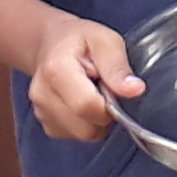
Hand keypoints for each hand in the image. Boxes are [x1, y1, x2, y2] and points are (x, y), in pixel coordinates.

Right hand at [20, 13, 144, 139]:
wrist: (52, 44)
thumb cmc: (80, 39)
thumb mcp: (105, 41)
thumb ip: (118, 66)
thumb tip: (135, 90)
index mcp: (56, 69)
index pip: (86, 105)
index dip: (109, 105)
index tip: (113, 89)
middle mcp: (42, 94)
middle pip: (85, 128)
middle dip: (104, 115)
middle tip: (104, 89)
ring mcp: (41, 112)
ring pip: (82, 135)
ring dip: (96, 121)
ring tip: (93, 94)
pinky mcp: (47, 125)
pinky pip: (75, 136)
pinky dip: (86, 125)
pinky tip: (83, 103)